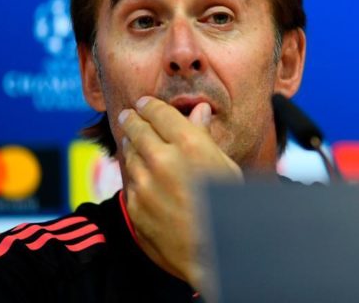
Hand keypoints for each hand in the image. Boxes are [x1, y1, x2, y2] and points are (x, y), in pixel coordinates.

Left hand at [118, 96, 242, 288]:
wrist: (213, 254)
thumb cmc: (229, 209)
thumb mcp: (225, 167)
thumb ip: (205, 137)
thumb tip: (198, 111)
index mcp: (189, 145)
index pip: (160, 113)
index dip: (150, 106)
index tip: (145, 103)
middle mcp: (162, 159)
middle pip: (138, 129)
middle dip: (133, 119)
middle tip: (130, 115)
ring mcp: (145, 184)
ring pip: (129, 154)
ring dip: (131, 144)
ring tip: (133, 140)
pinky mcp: (135, 206)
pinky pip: (130, 181)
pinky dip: (134, 173)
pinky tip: (140, 173)